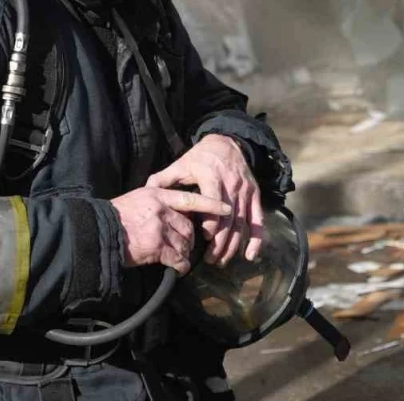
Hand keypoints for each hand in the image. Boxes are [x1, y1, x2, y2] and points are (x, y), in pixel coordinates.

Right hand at [111, 187, 230, 274]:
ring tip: (181, 259)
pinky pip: (177, 258)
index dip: (211, 204)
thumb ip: (157, 203)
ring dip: (185, 254)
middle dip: (190, 239)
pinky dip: (181, 266)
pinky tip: (179, 270)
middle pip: (188, 226)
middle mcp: (161, 209)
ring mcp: (159, 228)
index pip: (190, 198)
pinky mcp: (156, 247)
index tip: (227, 208)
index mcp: (158, 194)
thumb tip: (173, 212)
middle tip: (187, 246)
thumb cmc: (115, 216)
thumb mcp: (137, 199)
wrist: (99, 230)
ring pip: (184, 243)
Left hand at [146, 134, 262, 265]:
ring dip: (233, 245)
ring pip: (241, 223)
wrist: (227, 142)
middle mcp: (231, 185)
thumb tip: (146, 190)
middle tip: (210, 260)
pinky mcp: (255, 195)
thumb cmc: (200, 157)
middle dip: (220, 242)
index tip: (202, 238)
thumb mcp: (181, 164)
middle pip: (228, 219)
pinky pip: (257, 219)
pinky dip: (256, 238)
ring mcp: (245, 191)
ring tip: (221, 261)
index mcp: (211, 176)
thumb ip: (163, 178)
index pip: (213, 204)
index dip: (210, 224)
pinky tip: (249, 255)